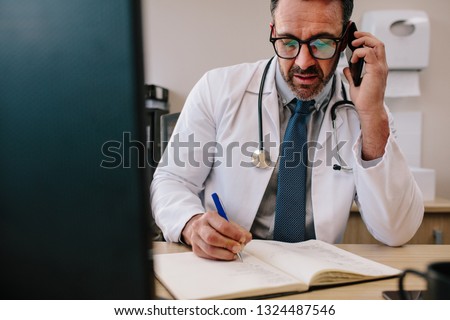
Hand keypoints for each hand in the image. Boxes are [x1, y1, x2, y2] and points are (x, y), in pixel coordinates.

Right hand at [181, 211, 251, 259]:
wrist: (200, 227)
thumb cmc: (216, 225)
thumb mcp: (227, 222)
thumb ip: (238, 230)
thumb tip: (246, 238)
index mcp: (209, 216)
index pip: (222, 226)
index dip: (234, 234)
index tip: (243, 239)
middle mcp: (199, 226)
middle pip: (212, 238)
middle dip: (228, 244)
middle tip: (238, 248)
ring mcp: (195, 238)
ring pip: (209, 249)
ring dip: (224, 254)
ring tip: (233, 254)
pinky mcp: (195, 248)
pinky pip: (208, 256)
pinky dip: (219, 257)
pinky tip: (226, 256)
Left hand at [343, 31, 389, 159]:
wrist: (369, 109)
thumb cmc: (364, 100)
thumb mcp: (355, 84)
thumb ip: (352, 75)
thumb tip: (346, 68)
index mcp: (378, 68)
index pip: (376, 47)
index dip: (367, 40)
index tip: (355, 39)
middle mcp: (381, 66)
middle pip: (378, 42)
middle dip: (366, 36)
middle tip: (354, 36)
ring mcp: (380, 68)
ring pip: (377, 44)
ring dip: (363, 41)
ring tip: (353, 44)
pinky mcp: (376, 71)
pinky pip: (369, 53)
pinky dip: (359, 52)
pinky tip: (352, 59)